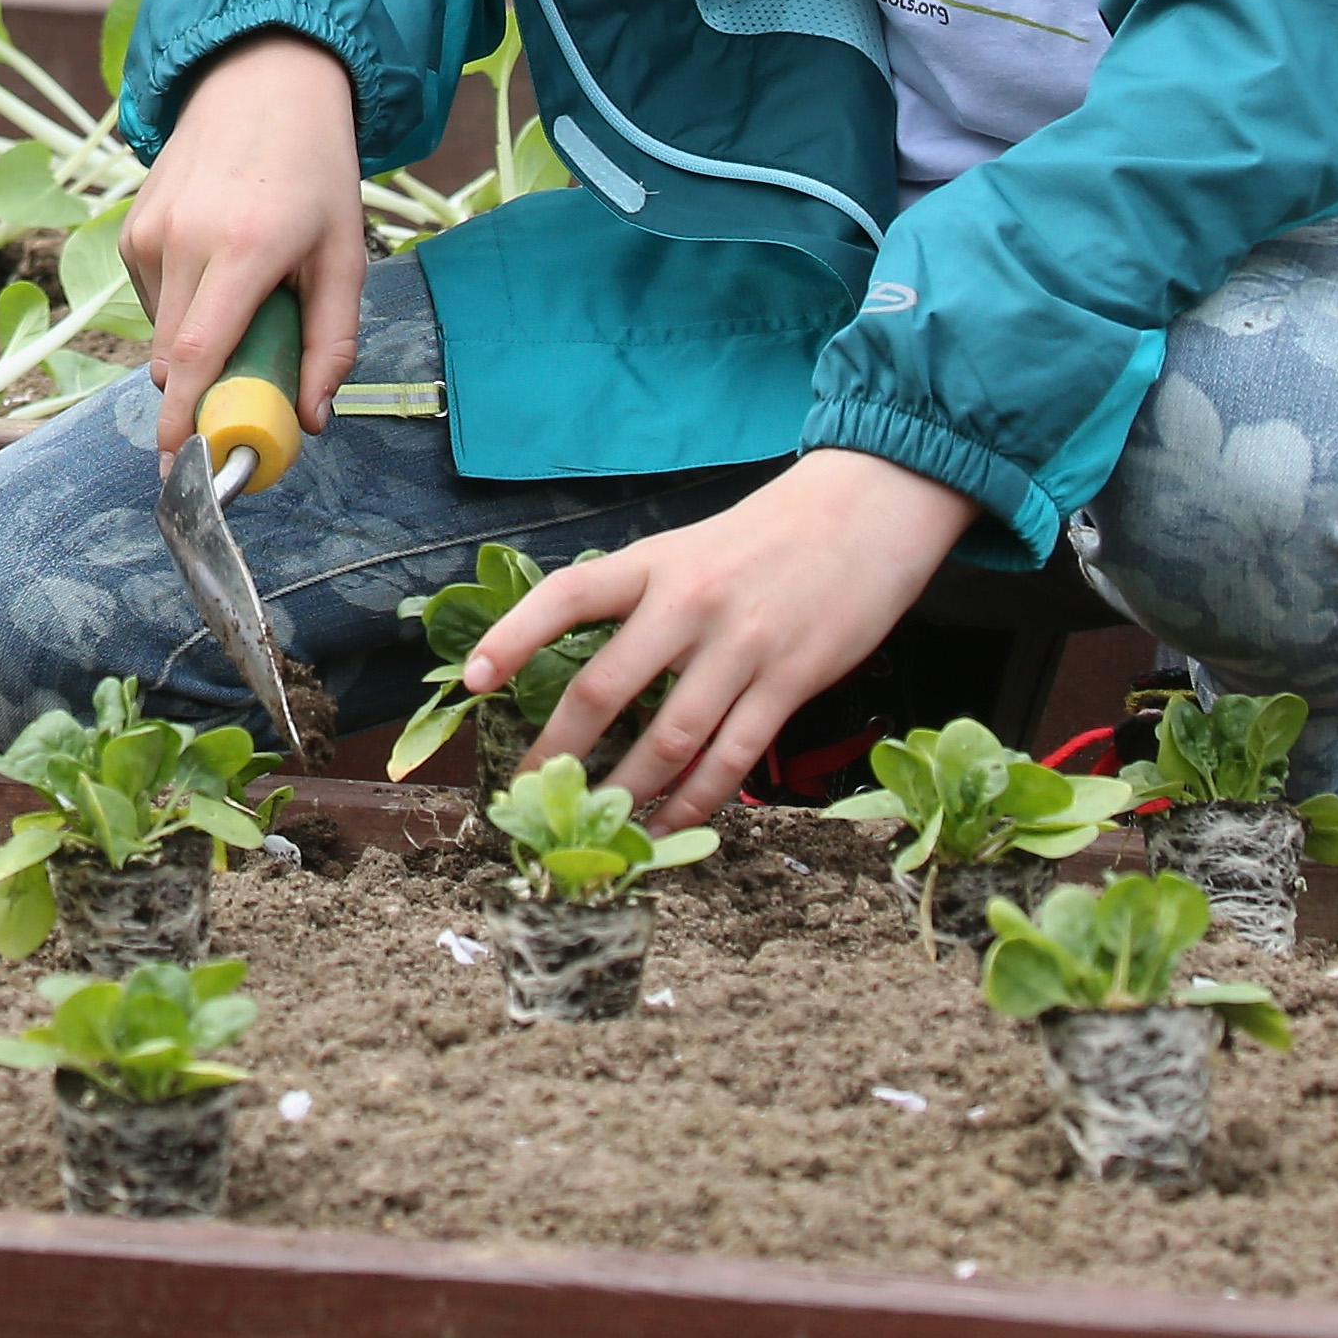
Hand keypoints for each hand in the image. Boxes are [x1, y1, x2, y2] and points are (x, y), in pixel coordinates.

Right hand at [119, 30, 368, 456]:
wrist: (263, 82)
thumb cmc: (316, 170)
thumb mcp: (345, 255)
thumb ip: (331, 342)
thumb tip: (311, 419)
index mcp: (244, 248)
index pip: (196, 355)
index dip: (185, 419)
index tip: (181, 468)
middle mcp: (185, 239)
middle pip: (172, 357)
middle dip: (200, 396)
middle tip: (242, 398)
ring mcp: (149, 231)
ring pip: (161, 331)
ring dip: (197, 343)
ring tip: (246, 295)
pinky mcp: (132, 227)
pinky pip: (151, 298)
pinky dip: (182, 307)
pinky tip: (217, 266)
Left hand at [459, 450, 979, 828]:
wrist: (864, 513)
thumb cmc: (763, 538)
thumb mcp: (687, 549)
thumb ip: (639, 599)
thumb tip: (586, 667)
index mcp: (652, 564)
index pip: (567, 596)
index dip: (514, 636)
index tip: (473, 679)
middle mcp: (688, 603)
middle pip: (608, 686)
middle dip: (560, 747)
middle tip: (530, 789)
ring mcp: (740, 645)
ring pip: (669, 736)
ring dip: (628, 790)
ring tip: (599, 824)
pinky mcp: (790, 680)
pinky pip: (733, 756)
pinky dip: (697, 798)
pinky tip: (673, 823)